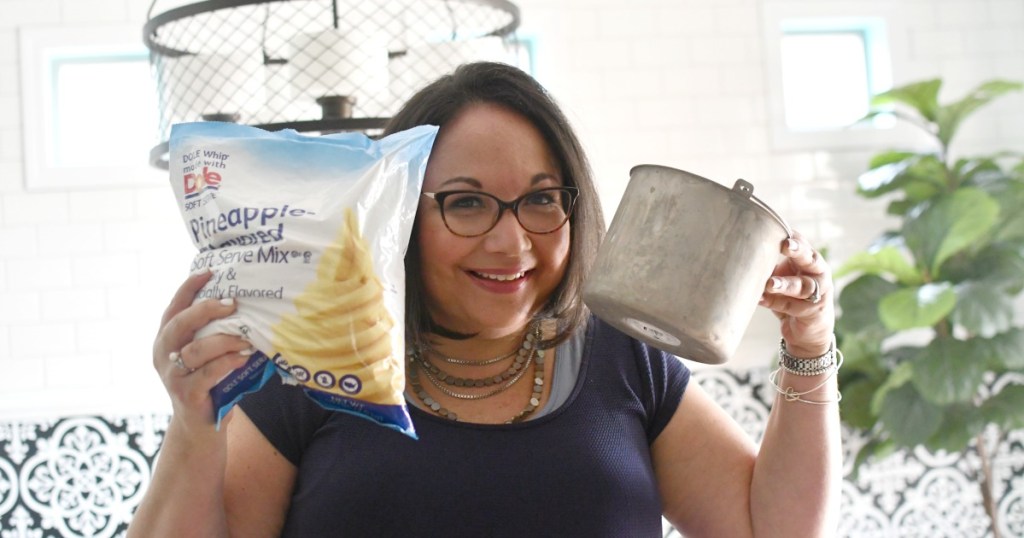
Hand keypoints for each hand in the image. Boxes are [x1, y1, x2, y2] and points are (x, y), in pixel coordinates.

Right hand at [153, 271, 253, 430]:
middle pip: (180, 324)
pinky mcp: (186, 395)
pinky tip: (244, 358)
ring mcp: (172, 376)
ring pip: (196, 350)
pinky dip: (228, 363)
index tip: (209, 271)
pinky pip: (208, 374)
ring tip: (246, 337)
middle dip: (206, 309)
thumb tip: (246, 304)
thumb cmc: (210, 383)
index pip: (174, 308)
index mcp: (166, 340)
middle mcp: (164, 355)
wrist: (200, 428)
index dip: (188, 288)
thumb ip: (213, 333)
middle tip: (232, 303)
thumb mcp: (206, 355)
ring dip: (224, 340)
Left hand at [758, 231, 834, 357]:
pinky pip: (791, 306)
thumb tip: (741, 250)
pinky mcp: (812, 312)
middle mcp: (818, 274)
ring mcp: (818, 294)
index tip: (784, 230)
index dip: (795, 238)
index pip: (804, 244)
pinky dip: (774, 302)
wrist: (807, 331)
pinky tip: (760, 299)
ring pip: (801, 286)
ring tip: (770, 283)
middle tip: (786, 245)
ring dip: (784, 284)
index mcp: (810, 261)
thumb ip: (770, 265)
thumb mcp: (783, 277)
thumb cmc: (791, 297)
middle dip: (798, 251)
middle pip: (810, 259)